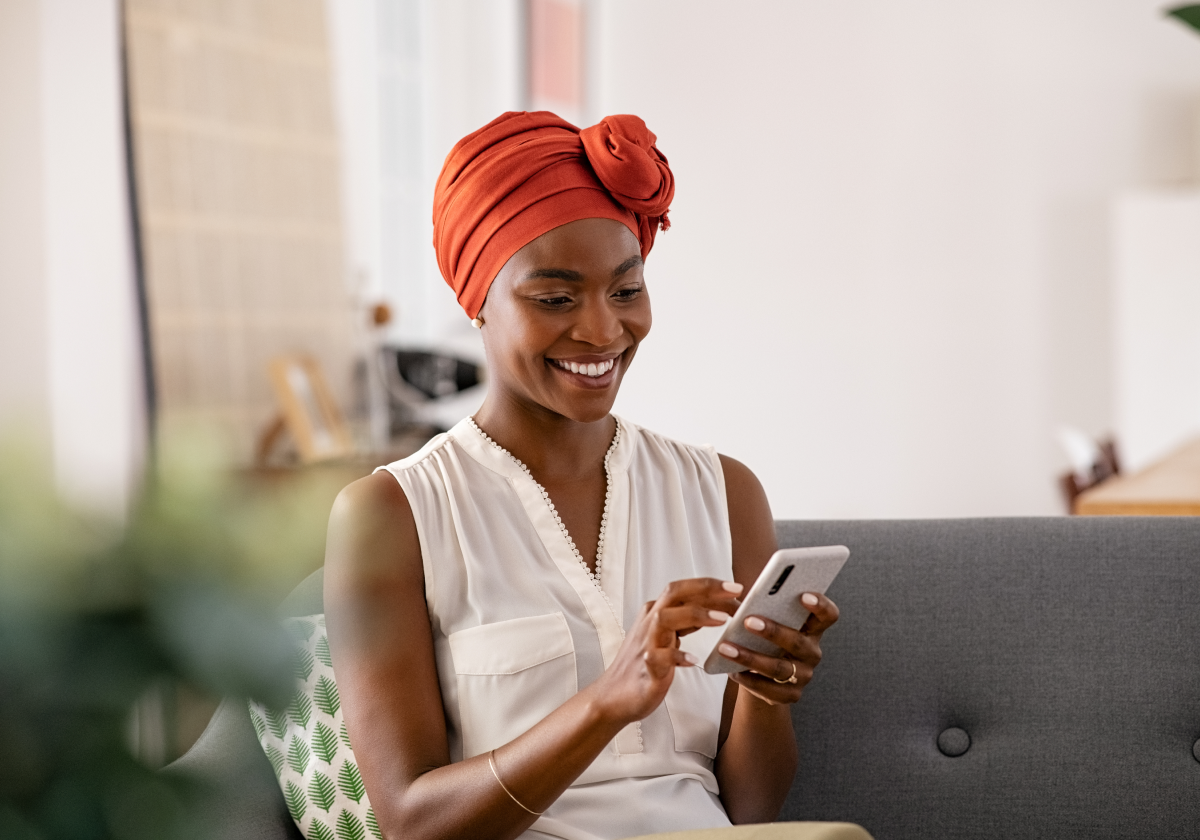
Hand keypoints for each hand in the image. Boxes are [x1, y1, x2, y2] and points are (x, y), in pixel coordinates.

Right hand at [588, 578, 742, 723]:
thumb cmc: (645, 664)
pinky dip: (677, 655)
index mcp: (656, 612)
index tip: (736, 587)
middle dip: (706, 589)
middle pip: (674, 593)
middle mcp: (650, 622)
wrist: (615, 696)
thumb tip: (718, 608)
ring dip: (695, 615)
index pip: (683, 589)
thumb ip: (687, 621)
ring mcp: (646, 643)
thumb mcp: (669, 636)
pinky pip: (659, 657)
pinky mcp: (646, 667)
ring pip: (666, 618)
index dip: (710, 585)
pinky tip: (695, 660)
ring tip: (722, 619)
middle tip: (736, 592)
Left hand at [719, 592, 839, 705]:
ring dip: (750, 657)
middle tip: (748, 621)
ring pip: (779, 668)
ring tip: (726, 648)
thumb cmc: (766, 640)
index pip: (828, 615)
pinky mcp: (791, 695)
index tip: (804, 595)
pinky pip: (769, 689)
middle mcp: (812, 652)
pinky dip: (748, 679)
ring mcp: (803, 675)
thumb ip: (765, 610)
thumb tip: (740, 598)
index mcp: (812, 629)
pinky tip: (732, 671)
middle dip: (772, 631)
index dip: (820, 605)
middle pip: (798, 642)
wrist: (764, 676)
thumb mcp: (769, 623)